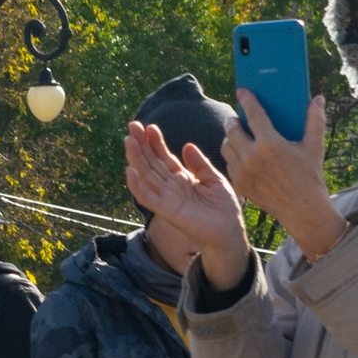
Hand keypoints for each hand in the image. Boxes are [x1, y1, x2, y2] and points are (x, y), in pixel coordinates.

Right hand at [124, 121, 250, 272]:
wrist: (229, 231)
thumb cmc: (224, 208)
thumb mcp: (214, 178)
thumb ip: (199, 164)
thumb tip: (187, 145)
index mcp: (182, 178)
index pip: (164, 157)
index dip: (156, 142)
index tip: (150, 127)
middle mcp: (171, 187)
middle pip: (151, 163)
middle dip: (141, 145)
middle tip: (133, 125)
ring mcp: (166, 198)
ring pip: (145, 176)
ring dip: (135, 158)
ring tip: (129, 140)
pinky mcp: (166, 211)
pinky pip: (147, 198)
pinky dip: (137, 185)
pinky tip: (130, 170)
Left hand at [218, 93, 344, 259]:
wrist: (301, 208)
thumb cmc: (310, 176)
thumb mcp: (314, 147)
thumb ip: (315, 120)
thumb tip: (318, 98)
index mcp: (270, 144)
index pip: (254, 115)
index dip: (247, 100)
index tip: (242, 91)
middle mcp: (252, 156)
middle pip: (232, 129)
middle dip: (232, 120)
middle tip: (237, 118)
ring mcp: (243, 171)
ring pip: (226, 147)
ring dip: (229, 137)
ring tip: (236, 134)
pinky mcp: (239, 184)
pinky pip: (229, 164)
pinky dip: (232, 156)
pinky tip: (240, 153)